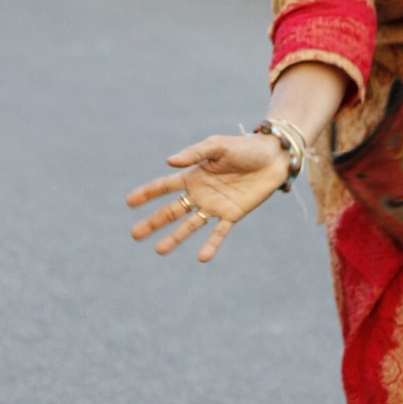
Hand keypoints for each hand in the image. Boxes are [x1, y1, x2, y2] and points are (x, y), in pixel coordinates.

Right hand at [126, 133, 290, 262]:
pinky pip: (219, 232)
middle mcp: (200, 193)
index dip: (147, 193)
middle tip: (134, 235)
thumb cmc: (244, 147)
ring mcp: (215, 206)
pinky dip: (211, 244)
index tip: (129, 201)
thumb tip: (169, 162)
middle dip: (153, 222)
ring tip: (159, 251)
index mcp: (194, 175)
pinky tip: (202, 257)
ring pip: (190, 225)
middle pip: (172, 210)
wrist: (273, 156)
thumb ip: (194, 153)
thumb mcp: (217, 146)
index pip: (165, 186)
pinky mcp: (233, 214)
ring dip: (175, 238)